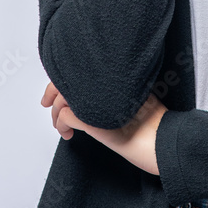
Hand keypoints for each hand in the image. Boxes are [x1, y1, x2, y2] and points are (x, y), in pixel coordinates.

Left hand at [41, 81, 166, 175]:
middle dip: (52, 92)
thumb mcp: (133, 97)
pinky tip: (68, 134)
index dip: (64, 75)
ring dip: (56, 113)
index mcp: (113, 76)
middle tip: (46, 102)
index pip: (80, 67)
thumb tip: (92, 91)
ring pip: (61, 99)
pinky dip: (61, 125)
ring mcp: (94, 100)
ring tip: (63, 126)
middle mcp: (101, 84)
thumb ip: (113, 88)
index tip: (55, 87)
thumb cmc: (152, 123)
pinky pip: (64, 117)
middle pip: (67, 79)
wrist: (161, 139)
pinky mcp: (89, 120)